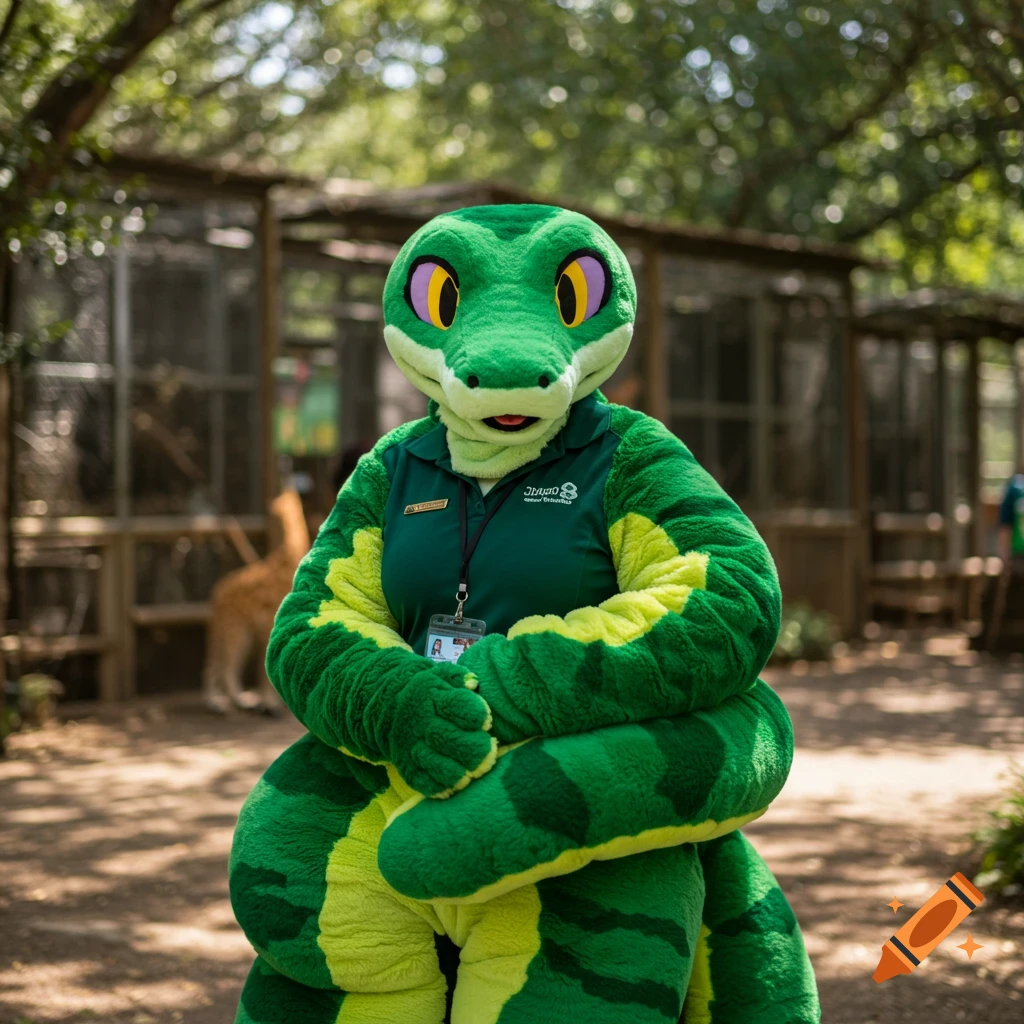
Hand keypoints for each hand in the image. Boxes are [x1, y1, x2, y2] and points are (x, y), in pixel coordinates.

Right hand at [387, 662, 495, 797]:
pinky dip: (441, 787)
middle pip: (446, 737)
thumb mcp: (442, 676)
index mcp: (430, 694)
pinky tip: (457, 785)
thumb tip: (474, 683)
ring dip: (459, 772)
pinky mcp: (406, 766)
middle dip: (473, 749)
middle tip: (489, 751)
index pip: (455, 704)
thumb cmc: (431, 693)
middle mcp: (418, 720)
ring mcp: (409, 745)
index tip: (486, 723)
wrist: (391, 708)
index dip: (476, 715)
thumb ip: (461, 677)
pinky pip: (422, 782)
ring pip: (434, 763)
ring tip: (475, 772)